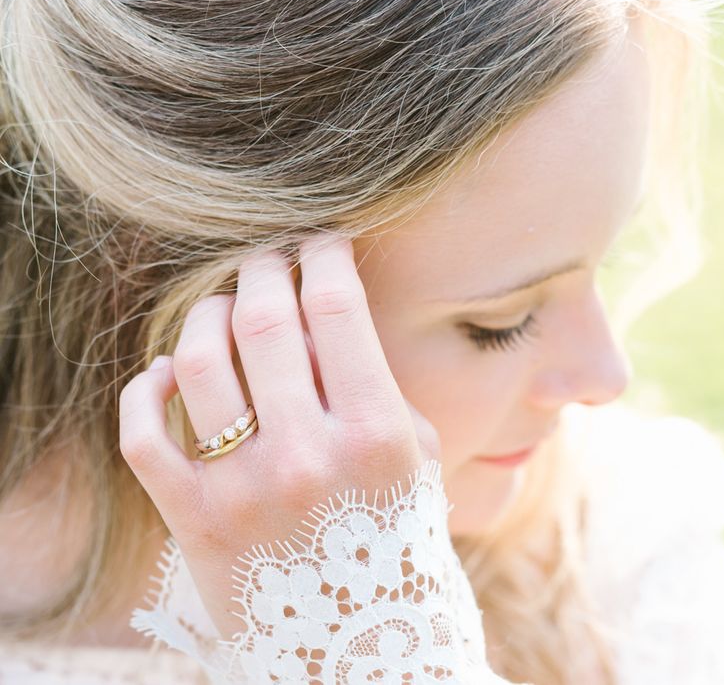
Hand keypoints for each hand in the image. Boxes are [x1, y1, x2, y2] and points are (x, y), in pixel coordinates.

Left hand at [118, 235, 441, 639]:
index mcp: (374, 436)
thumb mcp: (416, 455)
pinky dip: (146, 389)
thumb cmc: (398, 535)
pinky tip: (168, 371)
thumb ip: (377, 381)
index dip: (325, 257)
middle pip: (264, 321)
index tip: (321, 242)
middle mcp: (306, 458)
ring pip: (197, 362)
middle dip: (265, 268)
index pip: (336, 309)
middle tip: (270, 256)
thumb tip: (327, 309)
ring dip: (207, 314)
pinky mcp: (193, 520)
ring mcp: (242, 491)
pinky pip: (144, 434)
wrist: (361, 646)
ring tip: (225, 304)